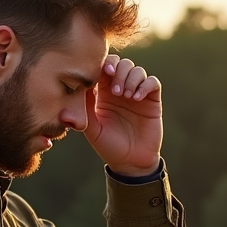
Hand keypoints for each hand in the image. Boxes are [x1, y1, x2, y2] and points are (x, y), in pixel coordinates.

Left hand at [83, 54, 161, 175]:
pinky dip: (145, 85)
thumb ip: (84, 109)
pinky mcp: (152, 101)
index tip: (104, 73)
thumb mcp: (92, 129)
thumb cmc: (109, 147)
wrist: (130, 162)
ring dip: (131, 79)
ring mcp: (137, 94)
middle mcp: (121, 90)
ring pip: (137, 70)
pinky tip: (137, 98)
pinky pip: (152, 82)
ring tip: (126, 97)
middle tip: (116, 92)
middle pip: (122, 64)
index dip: (105, 64)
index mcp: (104, 93)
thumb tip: (73, 89)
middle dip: (119, 72)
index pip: (105, 68)